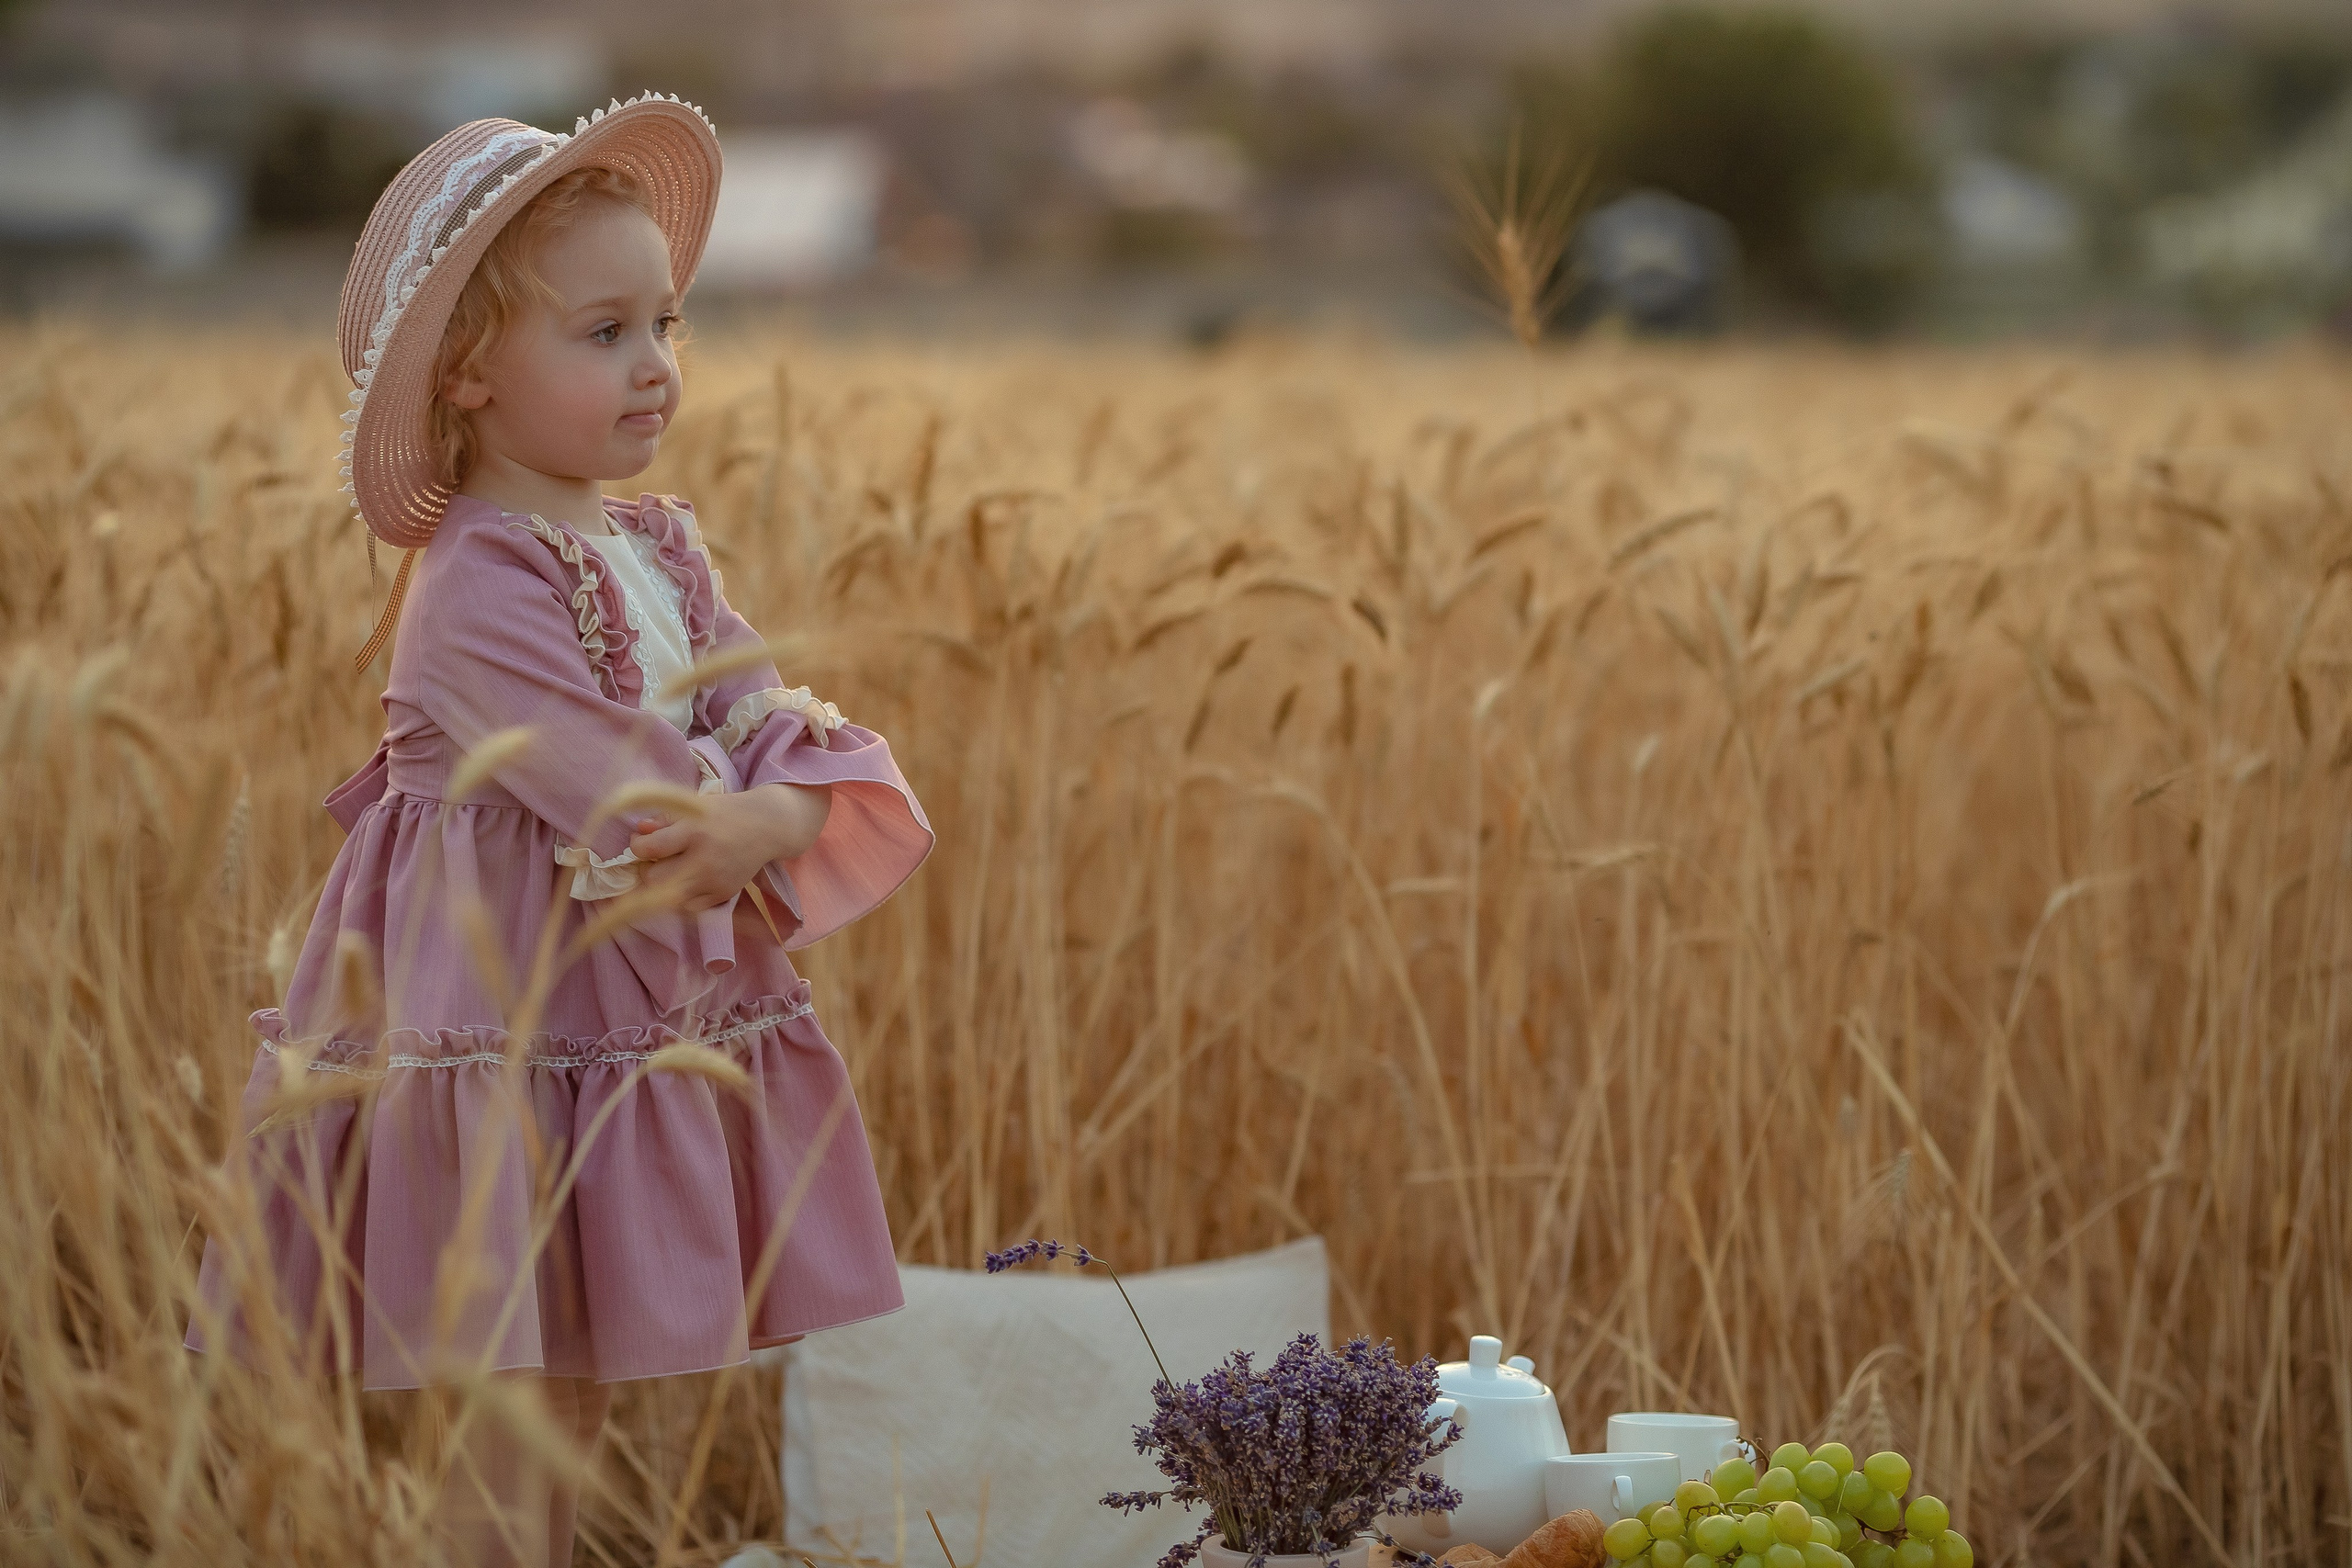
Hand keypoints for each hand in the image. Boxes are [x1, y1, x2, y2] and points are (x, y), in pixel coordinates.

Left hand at [628, 783, 832, 912]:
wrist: (767, 828)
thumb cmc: (726, 813)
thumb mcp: (695, 807)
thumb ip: (664, 819)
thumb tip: (639, 831)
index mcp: (694, 831)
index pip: (650, 849)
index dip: (637, 846)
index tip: (641, 842)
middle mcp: (704, 860)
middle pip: (654, 878)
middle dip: (649, 868)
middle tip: (657, 859)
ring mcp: (714, 881)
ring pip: (667, 897)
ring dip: (663, 885)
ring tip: (671, 871)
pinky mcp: (723, 895)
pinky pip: (688, 906)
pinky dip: (681, 896)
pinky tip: (687, 881)